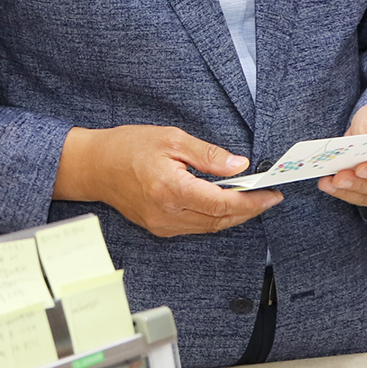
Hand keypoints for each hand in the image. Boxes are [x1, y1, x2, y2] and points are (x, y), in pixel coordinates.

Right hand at [56, 125, 279, 238]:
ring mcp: (162, 225)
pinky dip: (215, 218)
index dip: (252, 201)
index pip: (223, 203)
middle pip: (220, 220)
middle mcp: (167, 214)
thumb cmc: (128, 147)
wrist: (94, 166)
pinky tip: (225, 204)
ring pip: (210, 227)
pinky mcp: (159, 228)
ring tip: (252, 200)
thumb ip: (207, 155)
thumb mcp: (171, 139)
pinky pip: (195, 227)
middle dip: (249, 211)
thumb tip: (239, 165)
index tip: (271, 194)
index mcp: (171, 190)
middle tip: (269, 197)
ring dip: (234, 216)